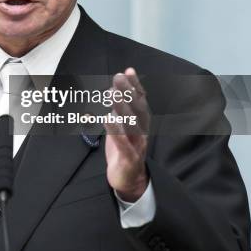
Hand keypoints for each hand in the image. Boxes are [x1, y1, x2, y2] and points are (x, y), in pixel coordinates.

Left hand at [104, 68, 149, 201]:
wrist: (129, 180)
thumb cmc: (124, 149)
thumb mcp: (122, 126)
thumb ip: (120, 109)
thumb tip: (116, 89)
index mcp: (140, 123)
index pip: (140, 101)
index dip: (135, 86)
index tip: (128, 71)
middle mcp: (141, 132)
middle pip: (137, 110)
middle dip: (128, 92)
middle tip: (119, 77)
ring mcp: (137, 145)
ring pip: (131, 125)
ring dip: (122, 108)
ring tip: (113, 94)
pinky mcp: (129, 158)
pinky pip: (123, 143)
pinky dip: (116, 131)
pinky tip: (108, 119)